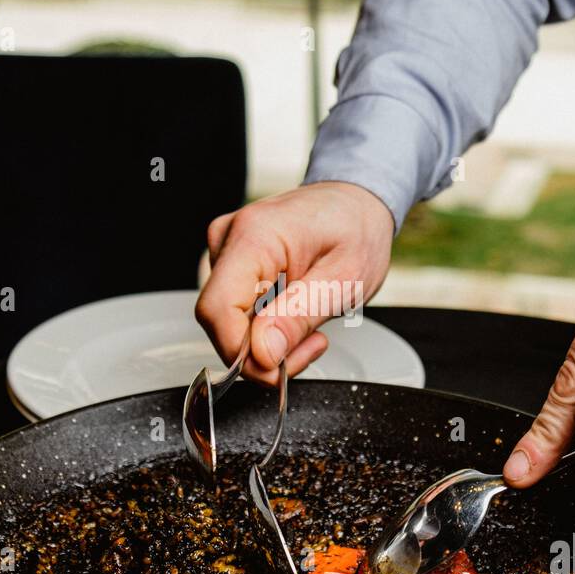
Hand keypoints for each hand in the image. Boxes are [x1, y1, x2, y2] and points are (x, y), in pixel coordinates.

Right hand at [195, 181, 394, 384]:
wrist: (357, 202)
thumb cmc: (357, 229)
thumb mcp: (346, 279)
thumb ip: (300, 316)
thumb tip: (262, 353)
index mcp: (256, 235)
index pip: (217, 310)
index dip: (241, 353)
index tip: (277, 370)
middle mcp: (230, 238)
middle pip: (220, 321)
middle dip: (263, 351)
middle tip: (310, 345)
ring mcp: (227, 250)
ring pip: (228, 322)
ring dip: (267, 341)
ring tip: (309, 324)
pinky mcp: (232, 263)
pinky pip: (237, 311)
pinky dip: (265, 326)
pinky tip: (294, 314)